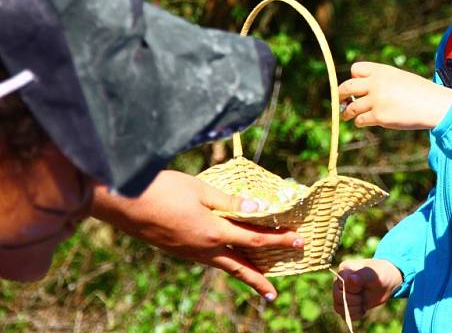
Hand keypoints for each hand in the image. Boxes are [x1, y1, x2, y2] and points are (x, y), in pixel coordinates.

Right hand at [90, 169, 302, 299]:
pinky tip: (226, 259)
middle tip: (274, 293)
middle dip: (259, 279)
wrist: (121, 202)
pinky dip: (223, 263)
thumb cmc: (162, 190)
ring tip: (256, 282)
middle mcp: (204, 248)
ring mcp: (189, 252)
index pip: (255, 239)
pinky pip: (208, 260)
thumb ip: (230, 201)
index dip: (279, 240)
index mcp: (214, 232)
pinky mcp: (177, 250)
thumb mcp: (201, 189)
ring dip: (242, 273)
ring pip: (223, 266)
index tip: (298, 241)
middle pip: (240, 266)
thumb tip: (258, 207)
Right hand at [332, 258, 403, 320]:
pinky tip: (363, 308)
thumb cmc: (380, 275)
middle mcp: (339, 281)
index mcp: (344, 270)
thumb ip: (362, 276)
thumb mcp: (374, 275)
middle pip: (337, 297)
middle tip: (364, 294)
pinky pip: (343, 315)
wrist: (386, 283)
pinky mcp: (344, 304)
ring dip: (354, 308)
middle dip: (354, 300)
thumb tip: (349, 279)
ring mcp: (340, 293)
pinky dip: (354, 315)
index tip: (363, 286)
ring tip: (363, 301)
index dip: (352, 290)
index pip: (340, 284)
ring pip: (338, 308)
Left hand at [339, 62, 451, 129]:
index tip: (356, 87)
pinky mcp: (379, 116)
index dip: (353, 78)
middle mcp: (376, 83)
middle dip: (340, 95)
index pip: (355, 69)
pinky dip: (360, 122)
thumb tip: (360, 92)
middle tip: (340, 100)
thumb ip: (380, 80)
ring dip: (347, 112)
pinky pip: (360, 120)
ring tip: (346, 115)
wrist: (433, 104)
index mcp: (381, 70)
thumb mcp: (399, 77)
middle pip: (347, 87)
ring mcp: (376, 100)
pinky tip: (363, 122)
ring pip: (352, 107)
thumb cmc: (419, 91)